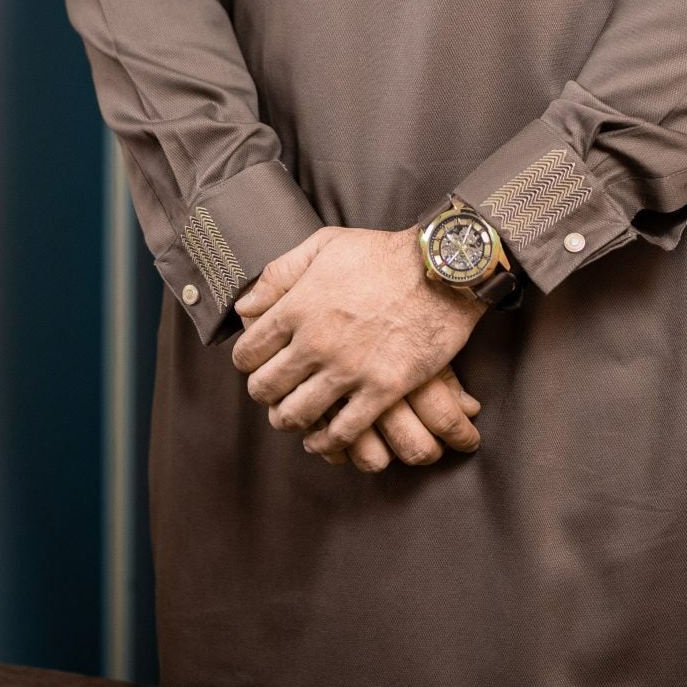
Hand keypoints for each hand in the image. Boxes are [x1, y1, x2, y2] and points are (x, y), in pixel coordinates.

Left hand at [232, 225, 482, 457]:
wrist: (441, 270)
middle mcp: (315, 343)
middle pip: (265, 387)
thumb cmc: (383, 253)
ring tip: (293, 417)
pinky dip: (327, 441)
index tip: (259, 363)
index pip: (248, 352)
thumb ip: (279, 274)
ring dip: (289, 420)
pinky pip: (343, 431)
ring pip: (296, 414)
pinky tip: (324, 438)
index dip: (248, 362)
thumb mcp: (324, 245)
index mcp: (296, 308)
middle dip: (264, 393)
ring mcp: (348, 370)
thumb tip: (245, 306)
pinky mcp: (382, 390)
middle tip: (274, 392)